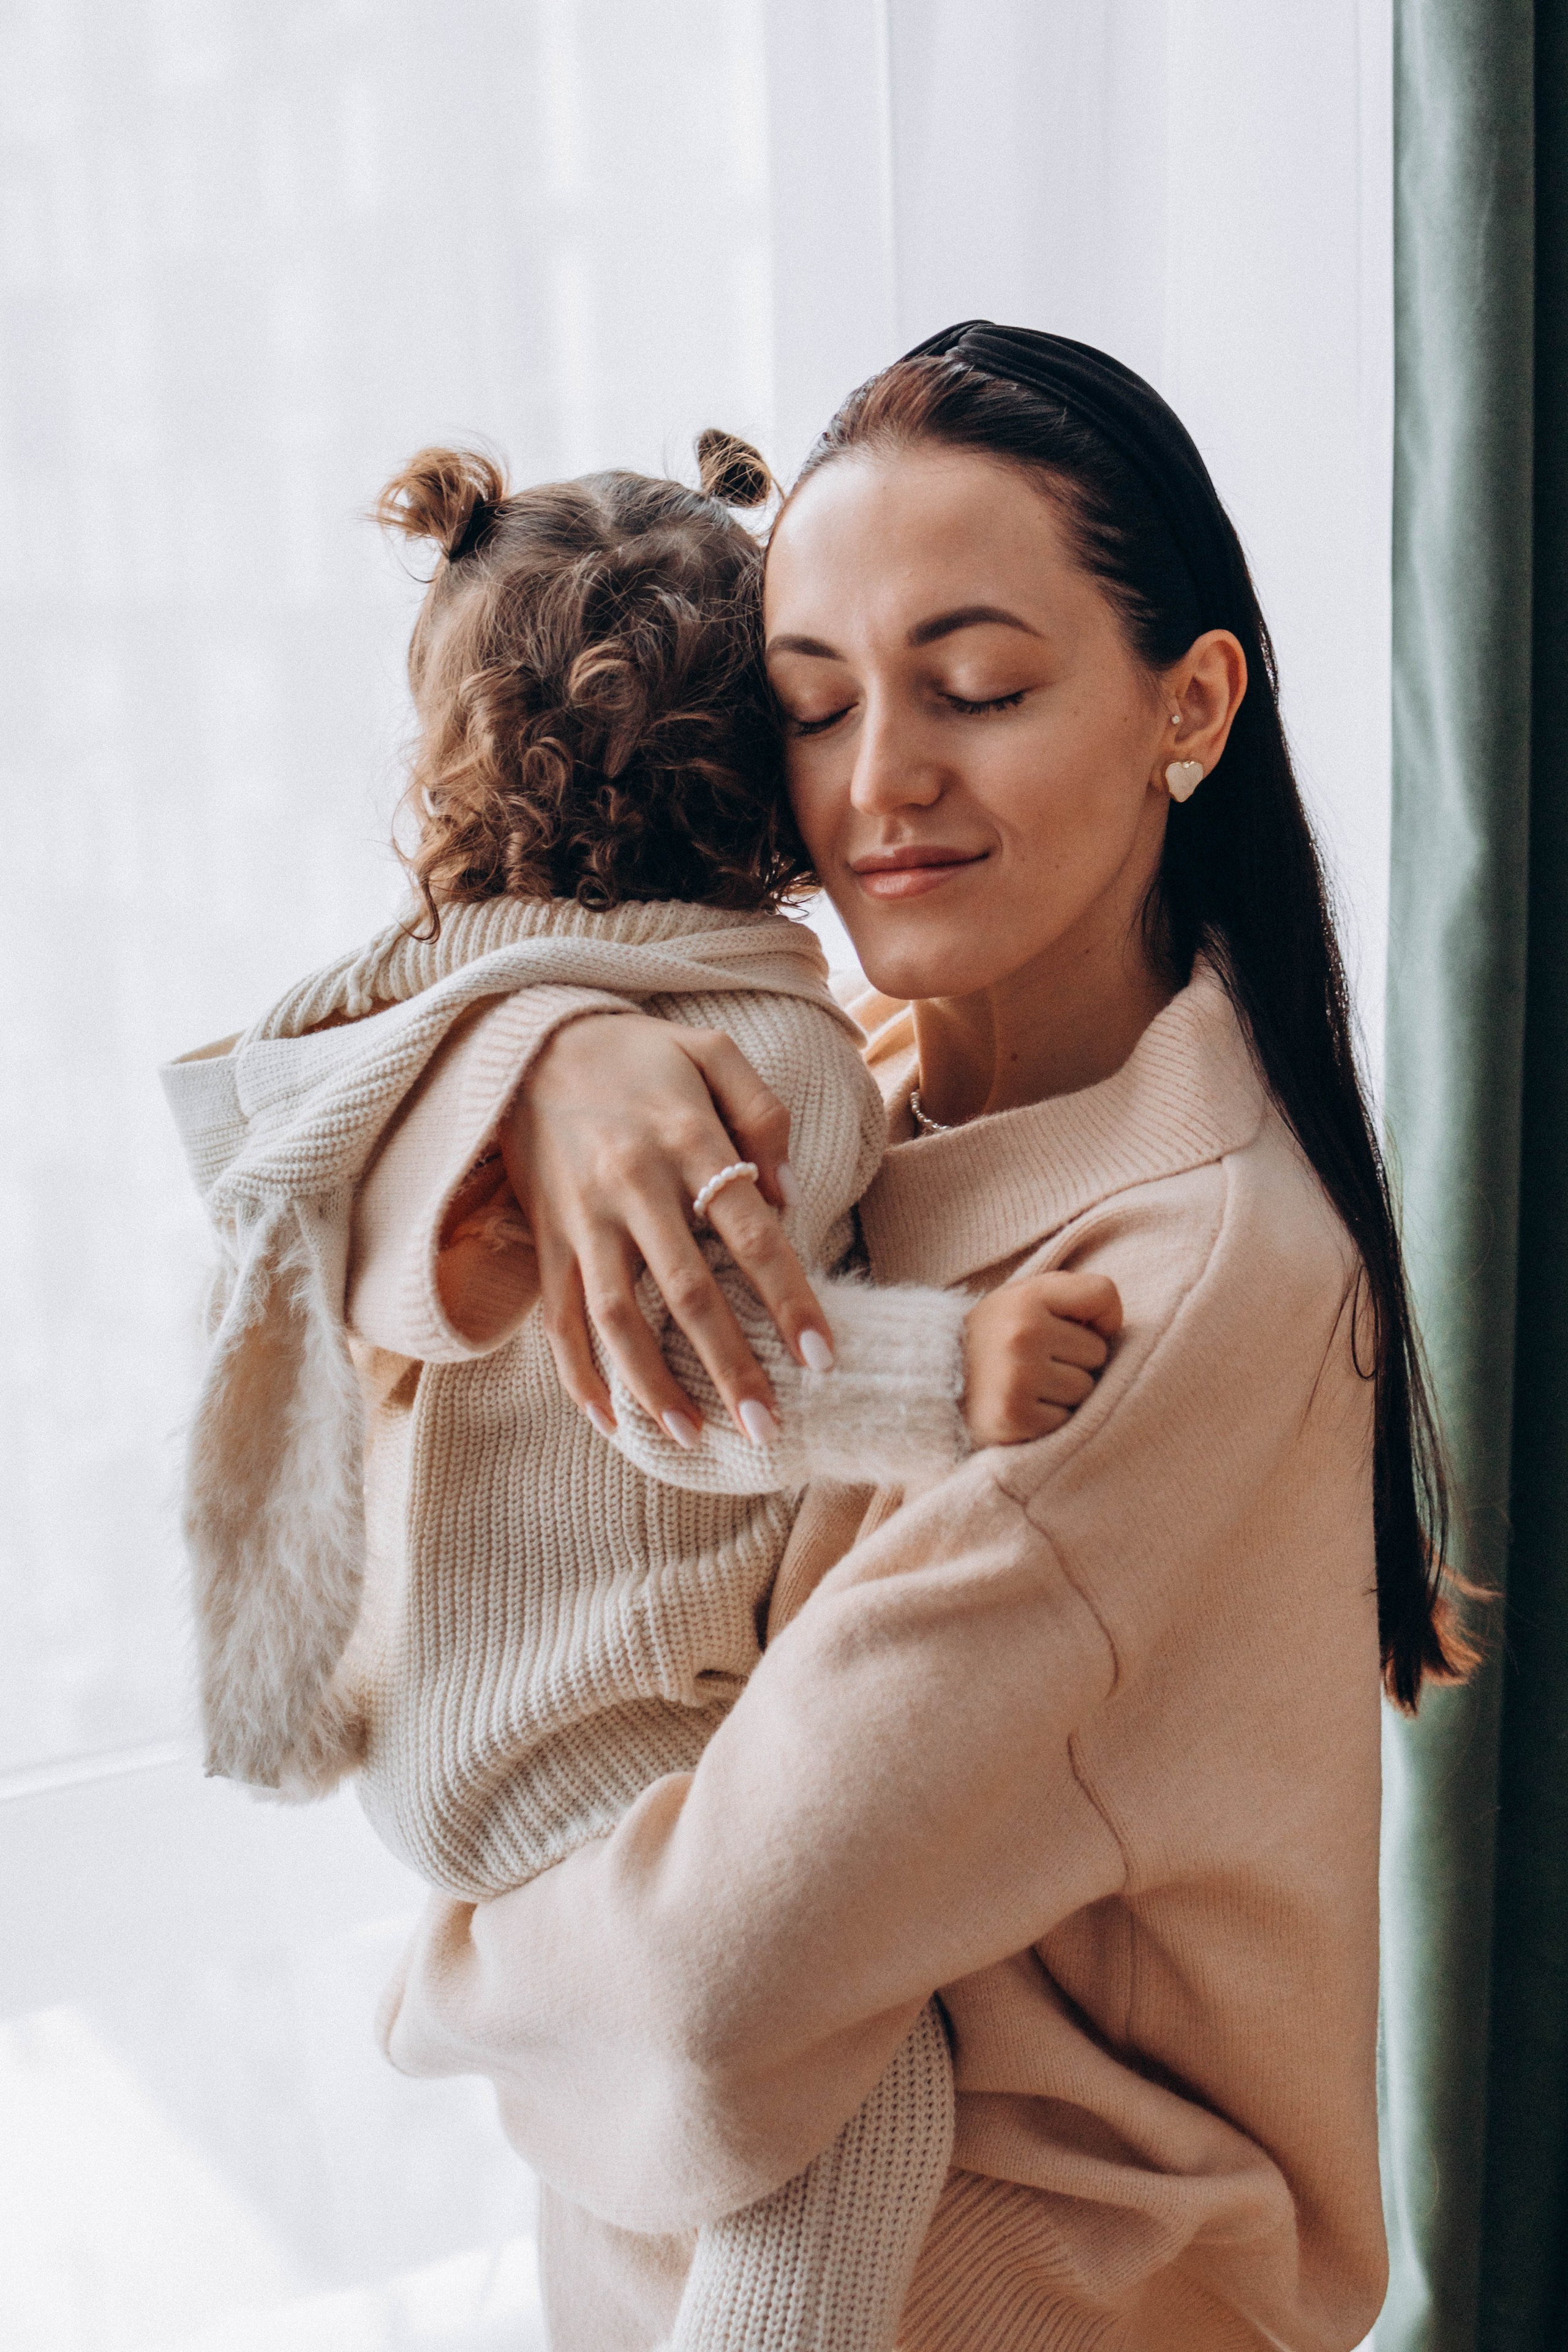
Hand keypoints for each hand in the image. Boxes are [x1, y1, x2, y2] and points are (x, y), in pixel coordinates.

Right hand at [499, 1013, 833, 1442]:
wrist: (528, 1041)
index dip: (789, 1300)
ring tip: (695, 1437)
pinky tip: (611, 1420)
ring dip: (655, 1385)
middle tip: (767, 1426)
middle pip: (688, 1291)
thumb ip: (765, 1117)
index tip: (821, 1359)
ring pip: (617, 1318)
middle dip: (730, 1365)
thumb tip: (788, 1199)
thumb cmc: (639, 1055)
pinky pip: (558, 1318)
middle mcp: (633, 1185)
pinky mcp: (545, 1236)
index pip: (751, 1234)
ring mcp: (582, 1216)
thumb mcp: (714, 1053)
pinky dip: (579, 1375)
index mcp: (686, 1139)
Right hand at [962, 1271, 1122, 1445]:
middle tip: (1037, 1364)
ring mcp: (1019, 1377)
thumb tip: (1116, 1328)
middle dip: (1076, 1363)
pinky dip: (1050, 1422)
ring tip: (1028, 1388)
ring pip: (1086, 1392)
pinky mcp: (1015, 1418)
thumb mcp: (1021, 1299)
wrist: (929, 1383)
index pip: (1104, 1295)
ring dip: (1065, 1396)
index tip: (1077, 1329)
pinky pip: (1067, 1422)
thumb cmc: (992, 1340)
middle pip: (1098, 1353)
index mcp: (1028, 1297)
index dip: (1100, 1317)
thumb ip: (1070, 1296)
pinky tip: (1022, 1411)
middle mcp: (1024, 1333)